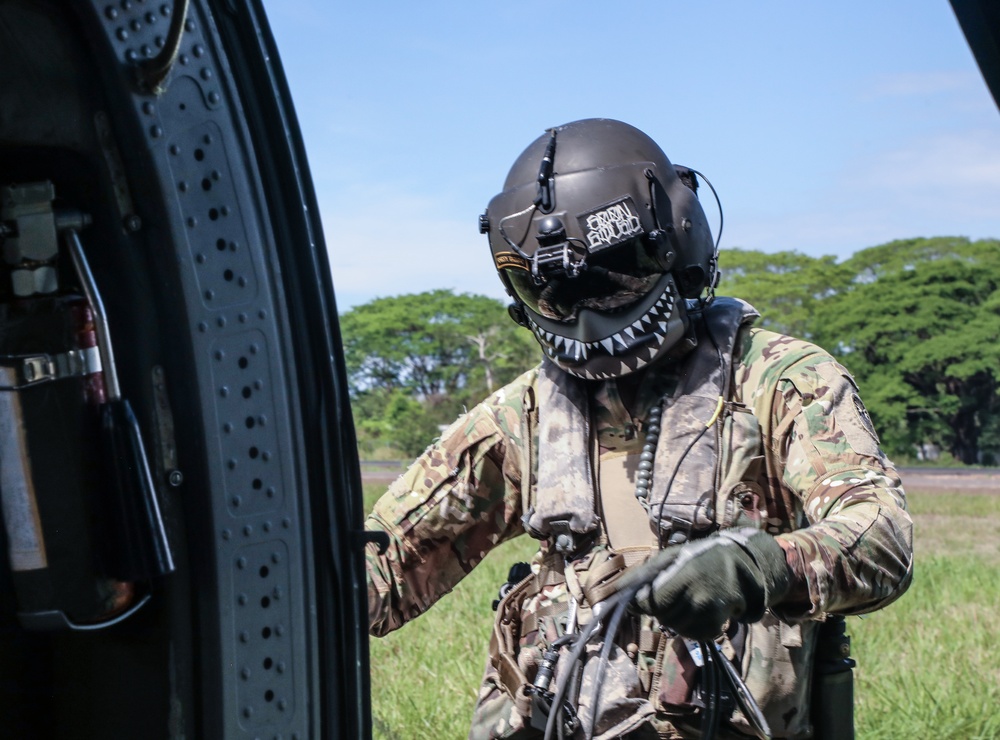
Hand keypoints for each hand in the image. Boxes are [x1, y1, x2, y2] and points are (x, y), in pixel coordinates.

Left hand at [628, 529, 790, 639]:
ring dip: (672, 618)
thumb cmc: (699, 558)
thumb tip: (617, 588)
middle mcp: (698, 595)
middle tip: (667, 596)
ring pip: (674, 628)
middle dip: (657, 609)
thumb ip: (644, 572)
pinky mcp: (715, 626)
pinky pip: (690, 635)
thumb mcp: (672, 556)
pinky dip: (687, 627)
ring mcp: (709, 613)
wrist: (741, 568)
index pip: (651, 600)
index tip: (638, 599)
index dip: (639, 603)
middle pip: (661, 616)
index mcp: (684, 573)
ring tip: (683, 602)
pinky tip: (693, 612)